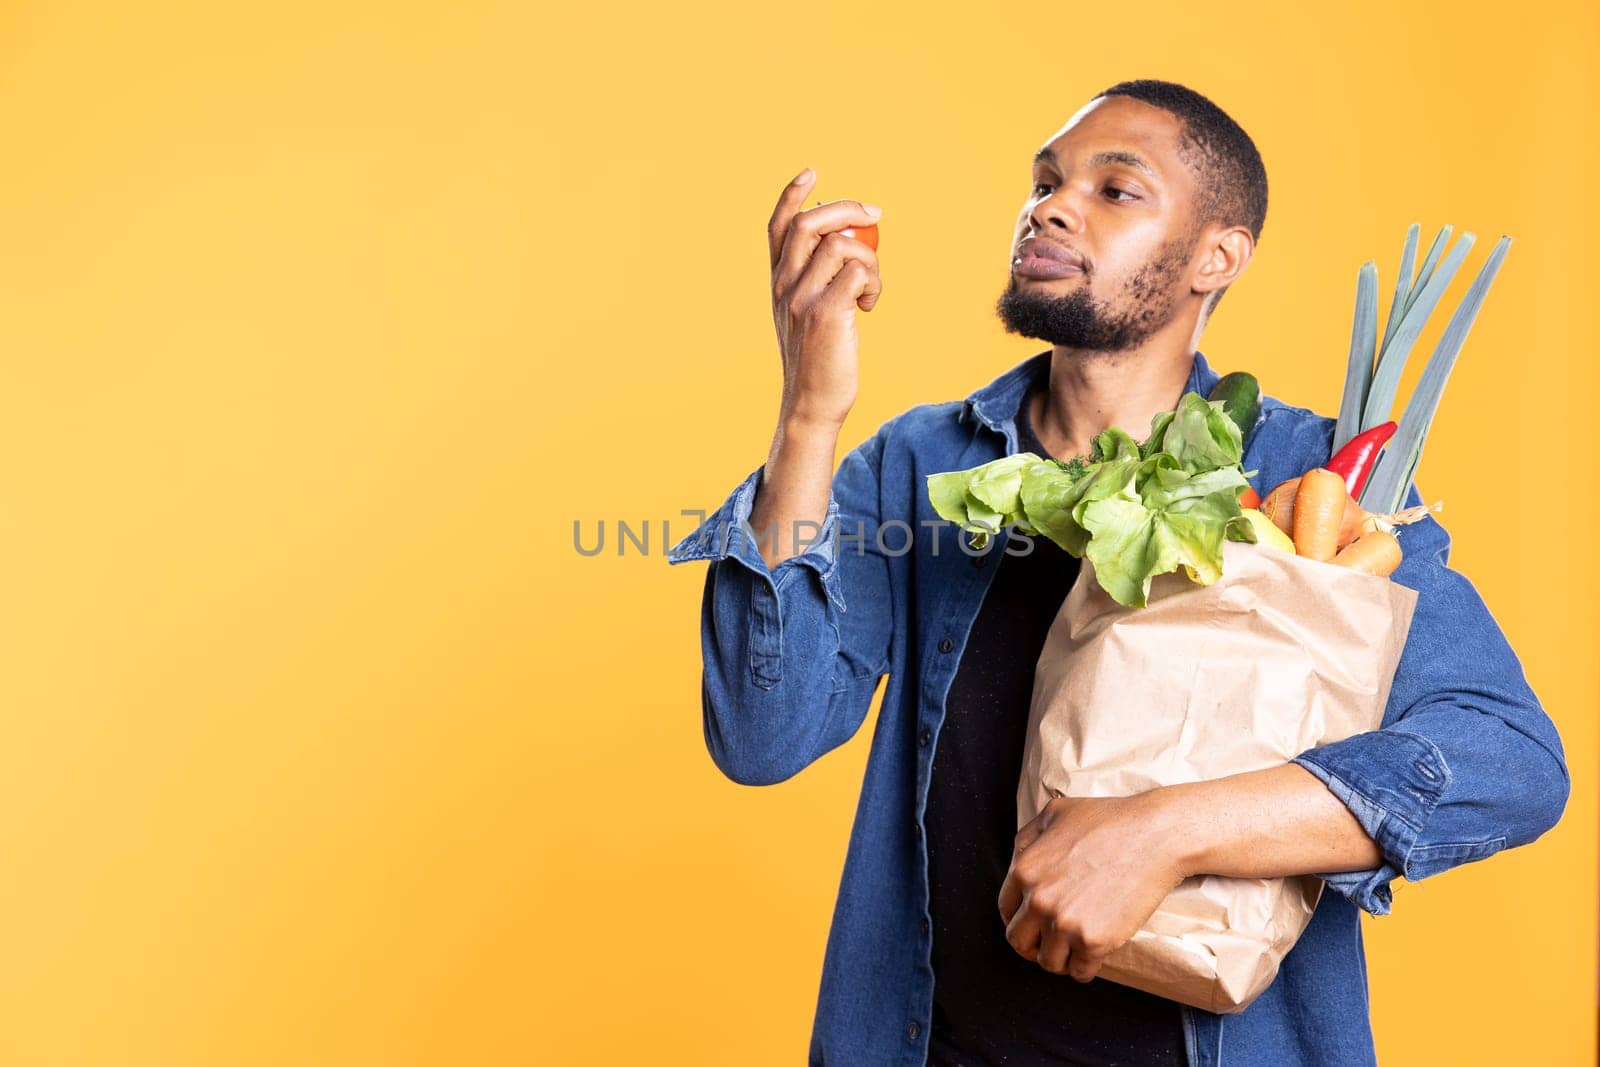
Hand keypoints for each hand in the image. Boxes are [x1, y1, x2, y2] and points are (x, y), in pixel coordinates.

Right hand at [766, 168, 882, 429]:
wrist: (812, 403)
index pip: (778, 227)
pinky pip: (859, 271)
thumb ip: (816, 279)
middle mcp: (783, 286)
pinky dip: (874, 282)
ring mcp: (802, 299)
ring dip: (870, 259)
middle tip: (875, 215)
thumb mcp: (807, 313)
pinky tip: (869, 305)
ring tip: (870, 289)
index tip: (812, 173)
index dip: (793, 195)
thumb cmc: (818, 358)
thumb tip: (848, 241)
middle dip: (847, 208)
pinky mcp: (826, 314)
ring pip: (843, 245)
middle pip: (811, 223)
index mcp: (777, 282)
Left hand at [997, 792, 1189, 982]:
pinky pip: (1081, 972)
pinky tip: (1094, 953)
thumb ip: (1028, 840)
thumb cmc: (1109, 820)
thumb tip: (1017, 864)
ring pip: (1049, 962)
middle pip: (1019, 942)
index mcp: (1024, 871)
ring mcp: (1065, 924)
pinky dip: (1086, 967)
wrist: (1155, 836)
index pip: (1006, 911)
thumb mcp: (1054, 814)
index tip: (1035, 923)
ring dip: (1061, 958)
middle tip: (1051, 941)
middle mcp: (1039, 901)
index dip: (1021, 918)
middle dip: (1034, 944)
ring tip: (1075, 947)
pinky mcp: (1094, 941)